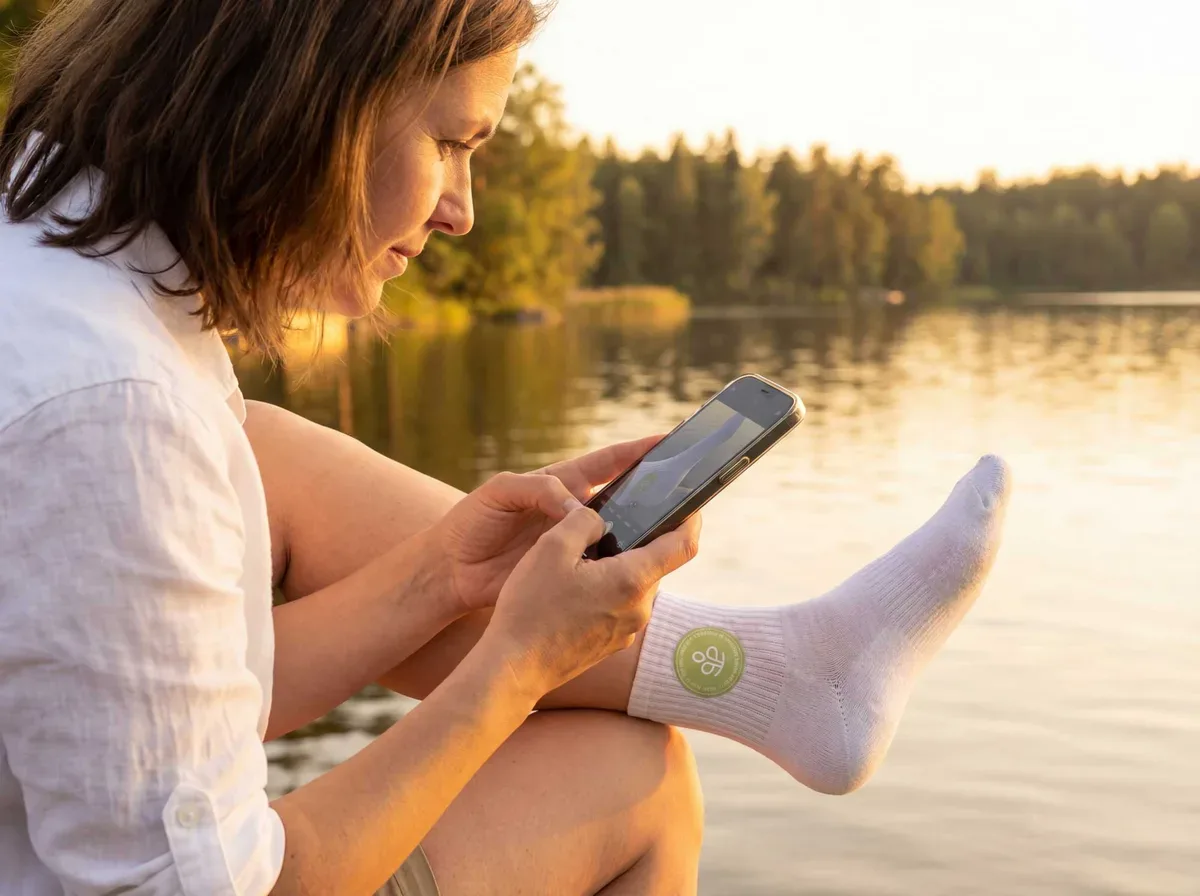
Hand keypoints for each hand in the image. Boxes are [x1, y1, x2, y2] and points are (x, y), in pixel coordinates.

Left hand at [432, 436, 663, 614]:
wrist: (450, 569)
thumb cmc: (471, 522)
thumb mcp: (501, 492)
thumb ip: (539, 490)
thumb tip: (580, 508)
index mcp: (561, 483)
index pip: (608, 463)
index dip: (638, 452)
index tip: (669, 441)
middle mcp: (574, 511)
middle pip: (624, 498)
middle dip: (653, 493)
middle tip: (684, 491)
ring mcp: (574, 543)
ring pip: (618, 536)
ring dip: (642, 534)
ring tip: (672, 531)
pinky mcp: (568, 572)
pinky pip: (601, 567)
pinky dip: (620, 567)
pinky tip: (639, 571)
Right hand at [481, 504, 701, 698]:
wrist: (515, 668)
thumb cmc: (531, 609)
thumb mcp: (551, 547)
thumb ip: (583, 521)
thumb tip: (602, 520)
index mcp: (632, 581)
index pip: (683, 545)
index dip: (691, 519)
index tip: (688, 504)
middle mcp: (639, 609)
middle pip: (655, 562)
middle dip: (637, 541)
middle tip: (607, 525)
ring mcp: (627, 630)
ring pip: (634, 584)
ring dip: (618, 566)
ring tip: (580, 558)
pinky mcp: (612, 643)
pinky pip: (620, 605)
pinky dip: (607, 589)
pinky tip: (572, 588)